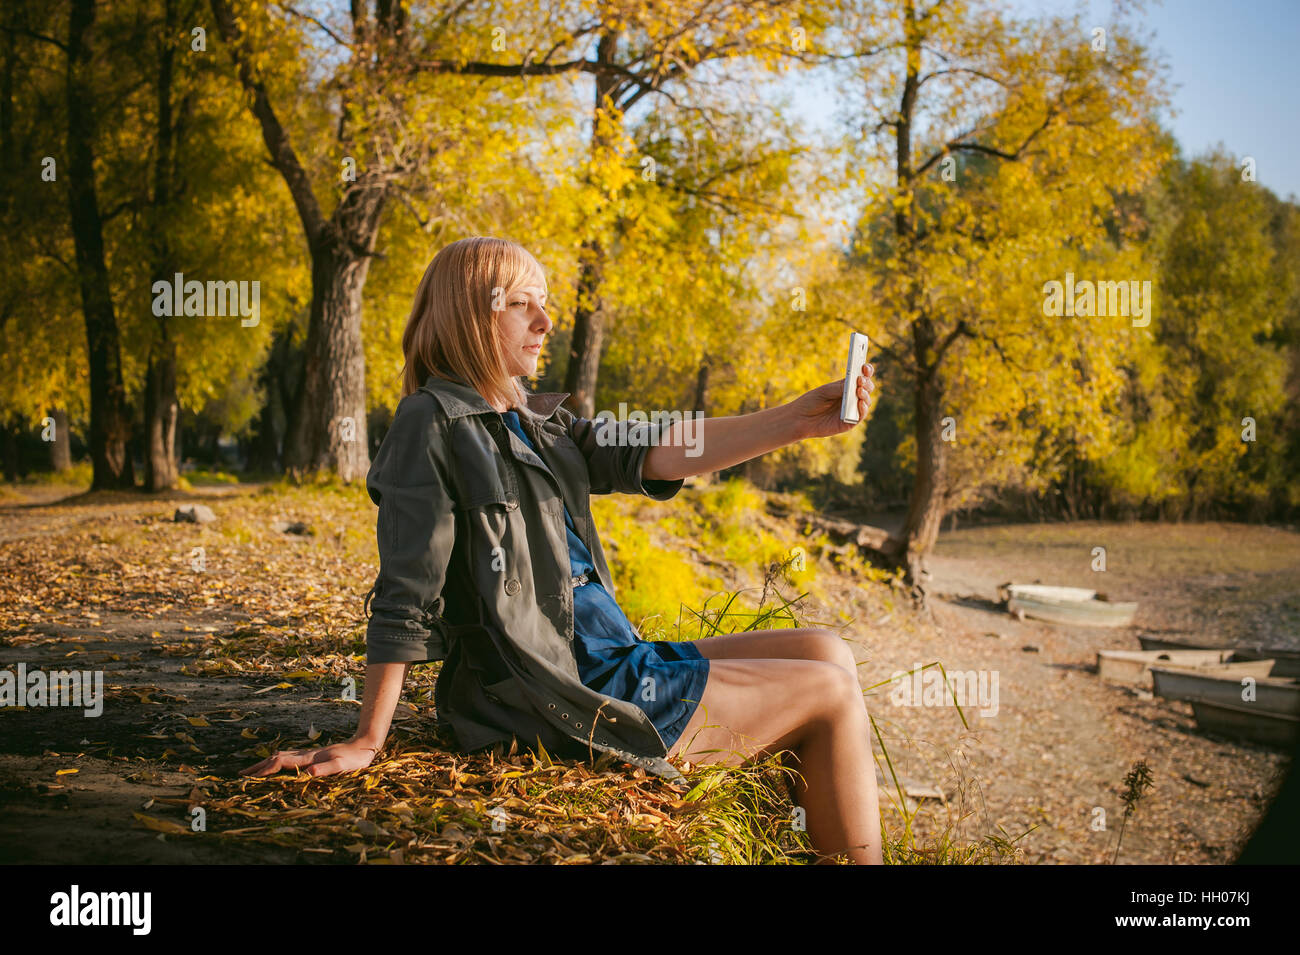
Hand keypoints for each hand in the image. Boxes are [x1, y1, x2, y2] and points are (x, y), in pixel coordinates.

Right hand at [239, 739, 379, 777]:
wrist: (364, 744)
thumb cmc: (355, 758)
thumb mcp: (343, 766)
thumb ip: (327, 768)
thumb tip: (308, 773)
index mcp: (309, 758)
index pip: (281, 763)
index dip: (266, 770)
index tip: (251, 777)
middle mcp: (306, 755)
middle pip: (276, 758)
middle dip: (258, 766)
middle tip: (241, 774)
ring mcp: (308, 754)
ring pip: (280, 757)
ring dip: (264, 763)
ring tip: (252, 770)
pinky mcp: (312, 755)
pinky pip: (287, 758)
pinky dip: (275, 762)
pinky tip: (275, 766)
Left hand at [790, 361, 874, 438]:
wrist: (800, 419)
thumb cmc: (811, 402)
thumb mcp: (825, 391)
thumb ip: (840, 387)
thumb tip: (856, 382)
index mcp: (846, 386)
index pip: (862, 376)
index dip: (866, 371)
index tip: (865, 366)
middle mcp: (852, 397)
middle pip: (867, 388)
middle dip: (866, 382)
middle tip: (860, 379)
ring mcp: (852, 409)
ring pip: (866, 401)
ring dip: (865, 395)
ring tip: (859, 390)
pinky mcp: (850, 422)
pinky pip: (861, 415)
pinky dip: (863, 409)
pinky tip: (860, 403)